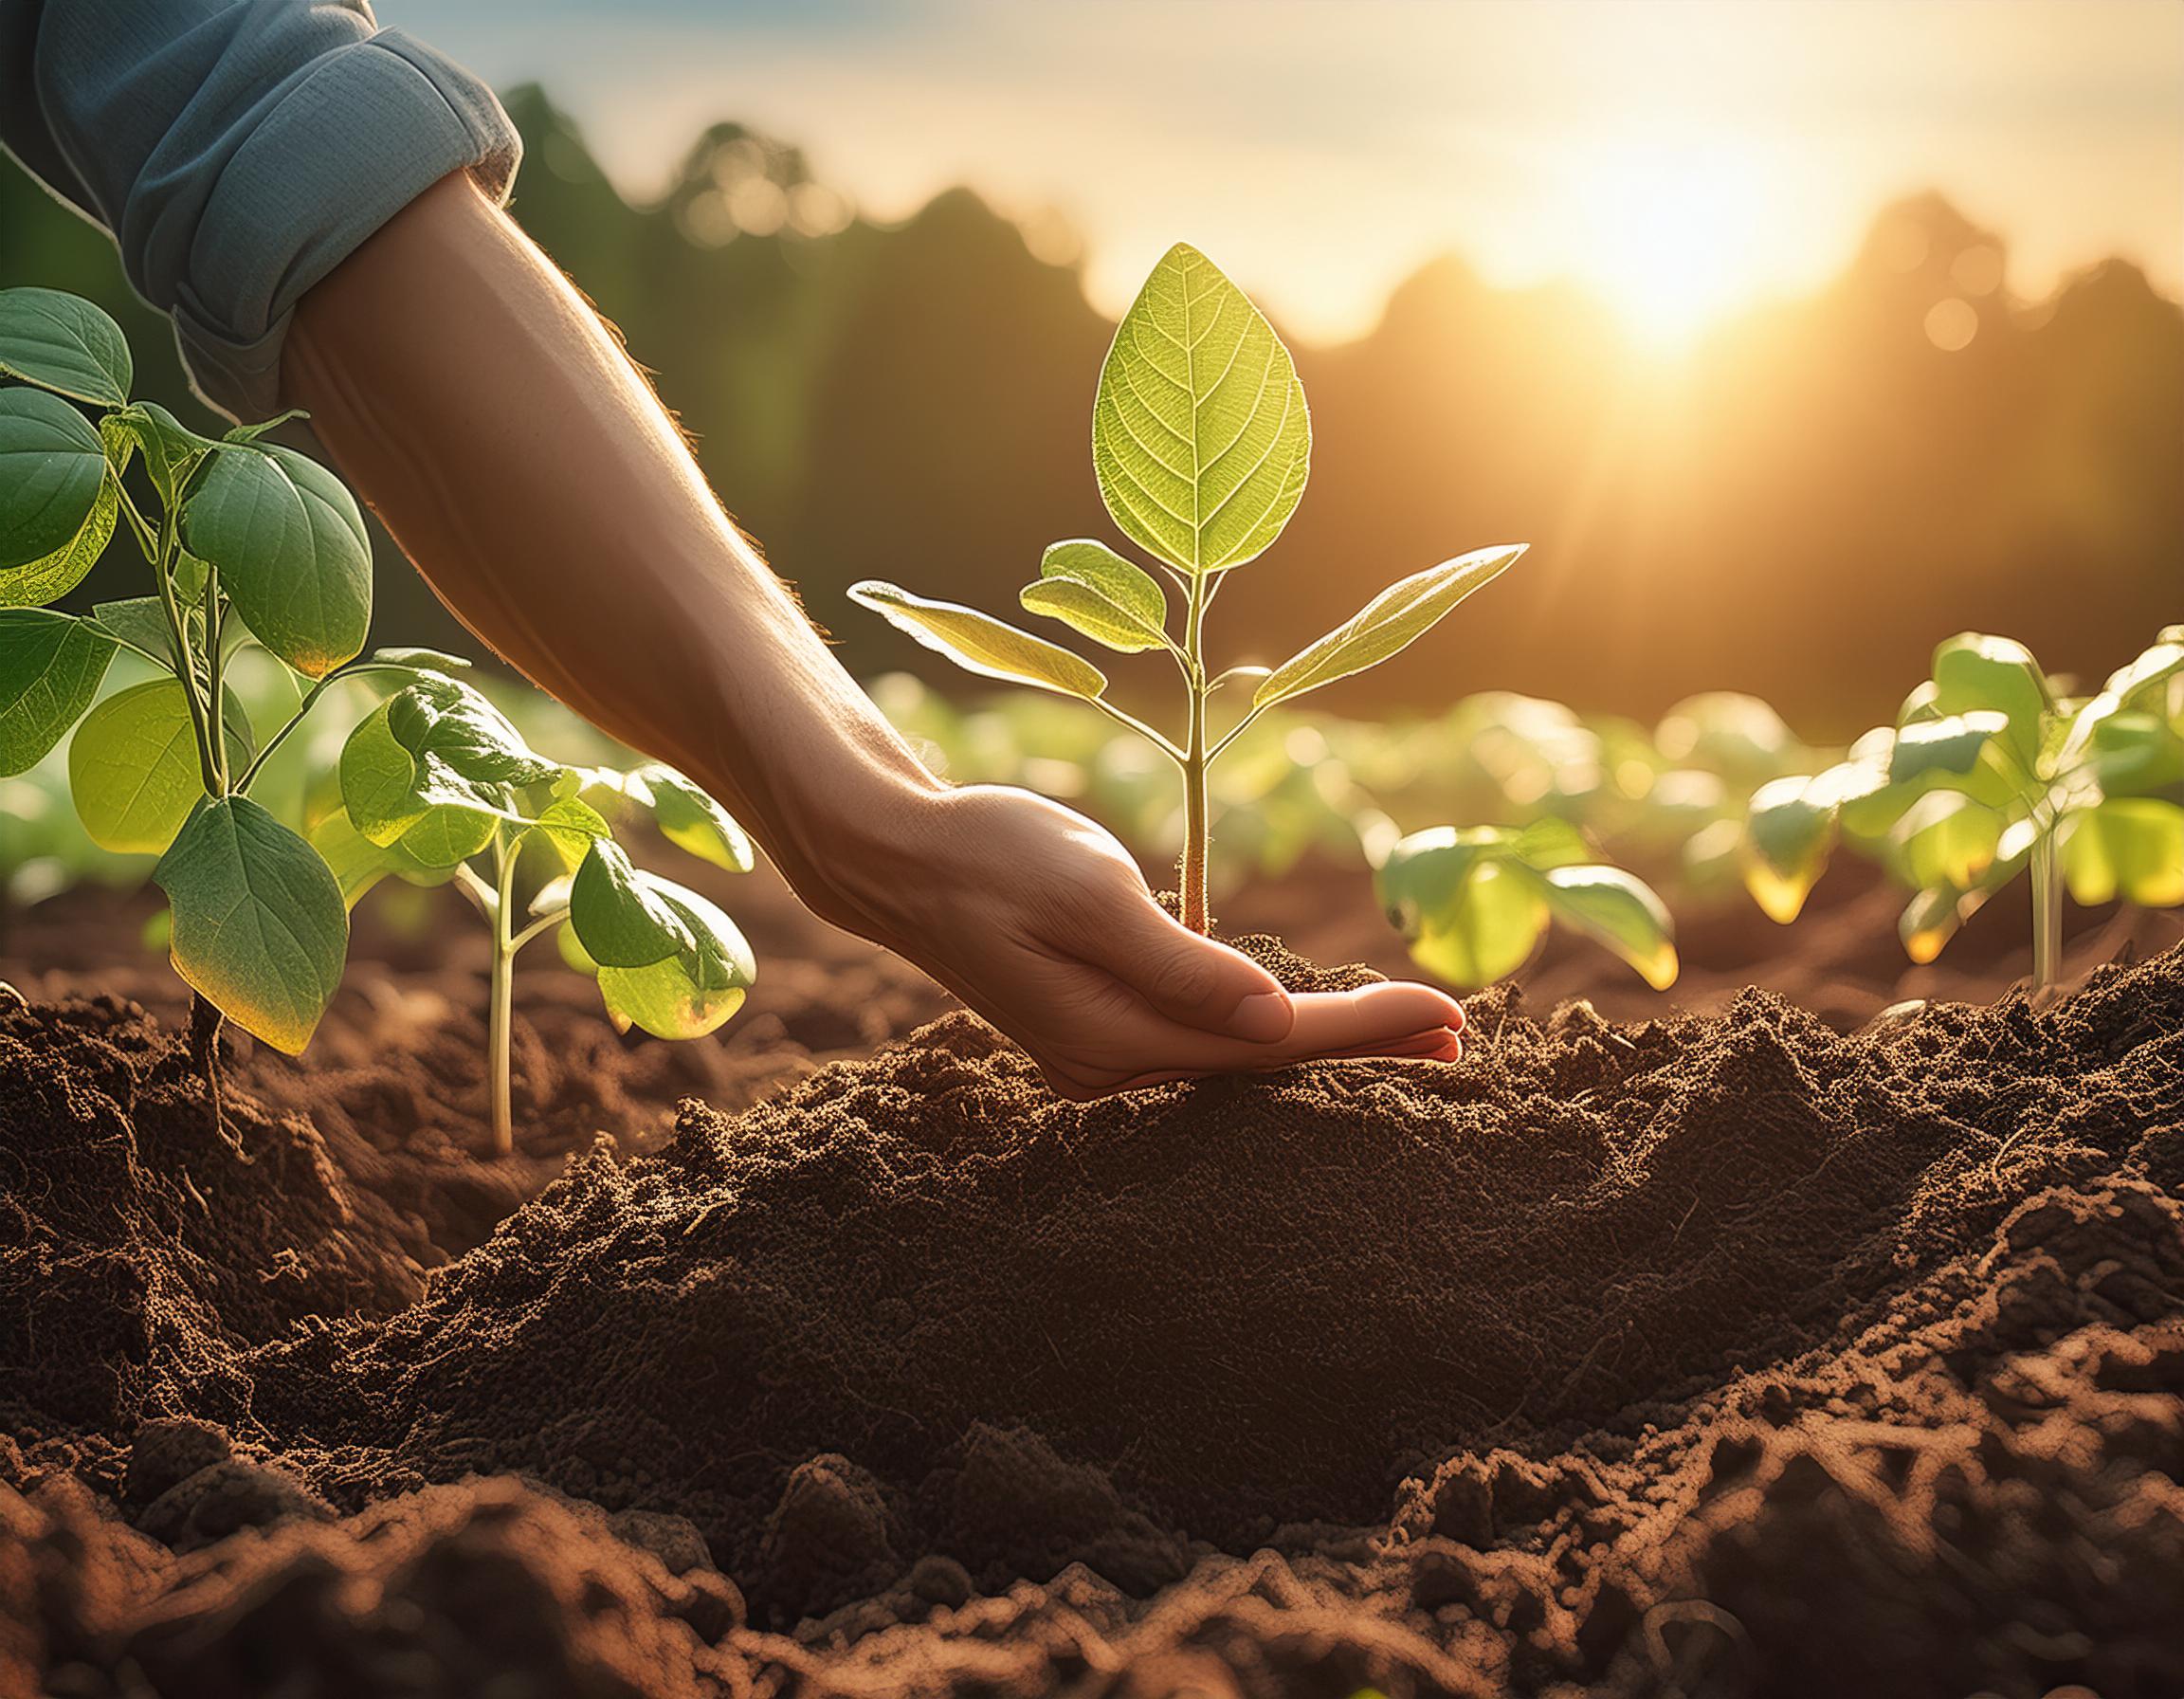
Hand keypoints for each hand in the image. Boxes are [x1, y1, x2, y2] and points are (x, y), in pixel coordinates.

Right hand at [814, 783, 1463, 1099]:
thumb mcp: (1088, 891)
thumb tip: (1270, 1018)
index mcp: (1112, 1036)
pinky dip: (1264, 1031)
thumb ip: (1178, 962)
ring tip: (1410, 1030)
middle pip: (1259, 1067)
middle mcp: (1108, 1065)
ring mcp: (1097, 1055)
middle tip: (1459, 1035)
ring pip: (1232, 1059)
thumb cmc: (989, 855)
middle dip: (1360, 1049)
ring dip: (1320, 1044)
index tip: (1442, 1014)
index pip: (1265, 1044)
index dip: (1359, 1031)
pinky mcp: (1092, 1031)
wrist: (896, 860)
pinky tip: (1305, 1024)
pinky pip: (1198, 1043)